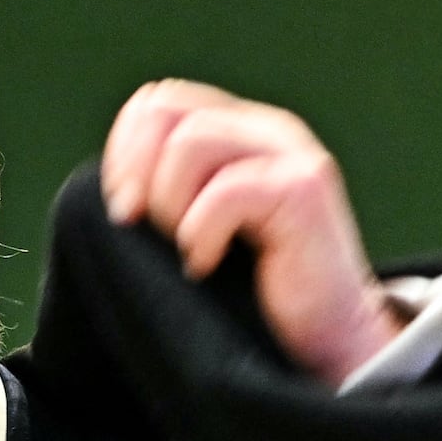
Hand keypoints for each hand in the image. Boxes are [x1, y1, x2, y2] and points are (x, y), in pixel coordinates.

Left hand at [101, 79, 405, 386]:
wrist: (326, 337)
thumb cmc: (253, 290)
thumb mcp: (195, 229)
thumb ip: (164, 193)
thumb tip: (115, 192)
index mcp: (238, 130)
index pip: (157, 103)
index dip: (124, 151)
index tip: (124, 209)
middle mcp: (266, 130)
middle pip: (166, 108)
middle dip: (137, 172)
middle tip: (140, 226)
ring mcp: (290, 154)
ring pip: (191, 141)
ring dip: (170, 204)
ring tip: (187, 248)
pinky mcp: (304, 190)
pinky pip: (225, 192)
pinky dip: (200, 234)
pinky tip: (206, 265)